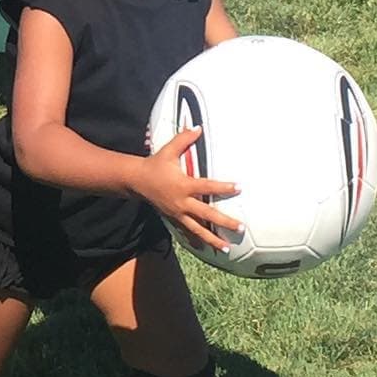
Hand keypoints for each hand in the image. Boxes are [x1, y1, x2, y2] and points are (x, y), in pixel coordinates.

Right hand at [132, 127, 242, 251]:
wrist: (136, 181)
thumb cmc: (155, 164)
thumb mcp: (168, 150)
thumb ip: (184, 139)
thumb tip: (198, 128)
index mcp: (183, 184)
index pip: (208, 186)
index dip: (224, 187)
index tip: (239, 187)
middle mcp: (182, 202)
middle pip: (206, 214)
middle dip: (224, 222)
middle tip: (240, 228)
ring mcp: (177, 213)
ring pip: (197, 229)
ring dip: (212, 239)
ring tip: (226, 248)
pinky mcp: (173, 219)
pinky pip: (187, 232)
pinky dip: (197, 241)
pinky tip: (207, 249)